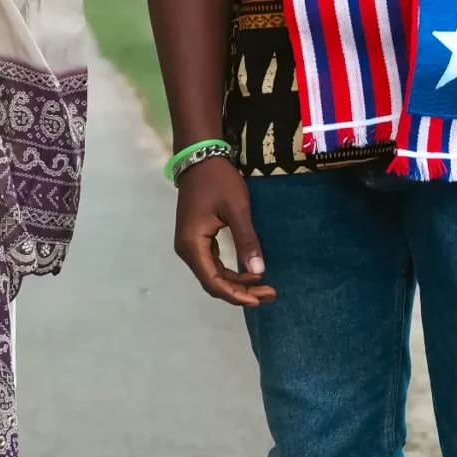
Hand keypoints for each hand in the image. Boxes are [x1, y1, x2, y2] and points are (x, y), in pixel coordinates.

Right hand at [174, 156, 272, 306]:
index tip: (260, 298)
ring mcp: (190, 244)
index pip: (213, 282)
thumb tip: (259, 271)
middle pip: (213, 282)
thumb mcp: (236, 209)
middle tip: (270, 293)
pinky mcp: (196, 239)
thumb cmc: (218, 181)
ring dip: (237, 283)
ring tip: (264, 286)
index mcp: (192, 245)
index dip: (236, 295)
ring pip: (213, 274)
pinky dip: (231, 272)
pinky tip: (250, 272)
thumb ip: (246, 240)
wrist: (200, 157)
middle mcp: (187, 249)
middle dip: (241, 292)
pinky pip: (213, 263)